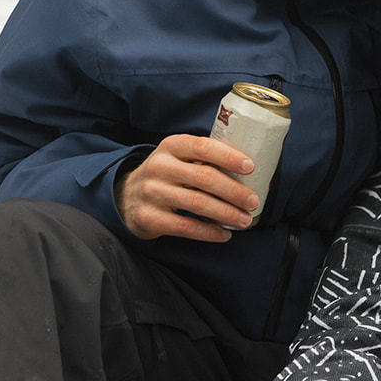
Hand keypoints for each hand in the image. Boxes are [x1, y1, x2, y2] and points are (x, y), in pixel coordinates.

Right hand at [115, 134, 260, 241]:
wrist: (126, 197)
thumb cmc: (166, 175)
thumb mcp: (178, 158)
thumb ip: (203, 159)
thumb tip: (248, 169)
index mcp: (171, 146)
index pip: (203, 146)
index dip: (228, 156)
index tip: (250, 167)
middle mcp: (159, 166)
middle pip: (204, 177)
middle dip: (234, 191)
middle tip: (253, 201)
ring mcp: (152, 192)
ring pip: (197, 203)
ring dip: (226, 213)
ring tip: (244, 219)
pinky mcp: (150, 218)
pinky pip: (186, 227)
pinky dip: (209, 232)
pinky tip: (224, 233)